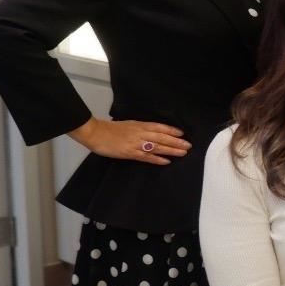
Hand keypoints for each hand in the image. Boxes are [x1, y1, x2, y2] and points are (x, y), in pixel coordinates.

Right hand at [68, 117, 189, 165]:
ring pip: (157, 147)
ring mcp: (135, 143)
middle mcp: (140, 133)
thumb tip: (153, 131)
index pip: (159, 127)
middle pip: (162, 137)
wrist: (95, 133)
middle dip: (176, 141)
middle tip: (188, 145)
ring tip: (183, 153)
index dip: (172, 130)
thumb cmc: (111, 129)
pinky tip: (166, 161)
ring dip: (171, 150)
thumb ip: (141, 128)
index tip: (182, 134)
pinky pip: (146, 157)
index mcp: (139, 125)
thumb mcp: (129, 124)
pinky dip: (157, 159)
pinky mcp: (130, 153)